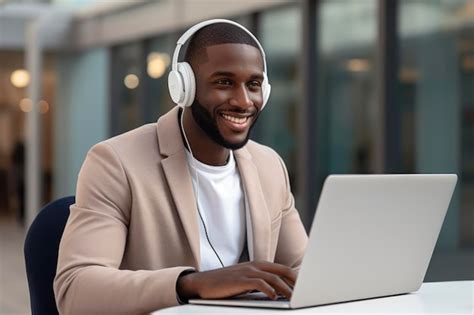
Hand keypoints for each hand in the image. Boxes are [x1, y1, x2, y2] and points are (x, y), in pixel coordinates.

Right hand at [176, 261, 296, 300]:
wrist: (203, 283)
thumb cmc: (226, 284)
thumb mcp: (246, 282)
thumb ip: (261, 283)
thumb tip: (278, 292)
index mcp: (258, 265)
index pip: (282, 269)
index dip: (295, 277)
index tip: (307, 286)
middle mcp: (255, 265)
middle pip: (281, 271)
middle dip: (295, 281)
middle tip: (307, 291)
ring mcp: (248, 271)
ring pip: (273, 277)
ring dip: (285, 288)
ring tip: (294, 297)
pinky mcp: (240, 280)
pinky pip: (259, 283)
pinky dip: (268, 290)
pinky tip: (274, 297)